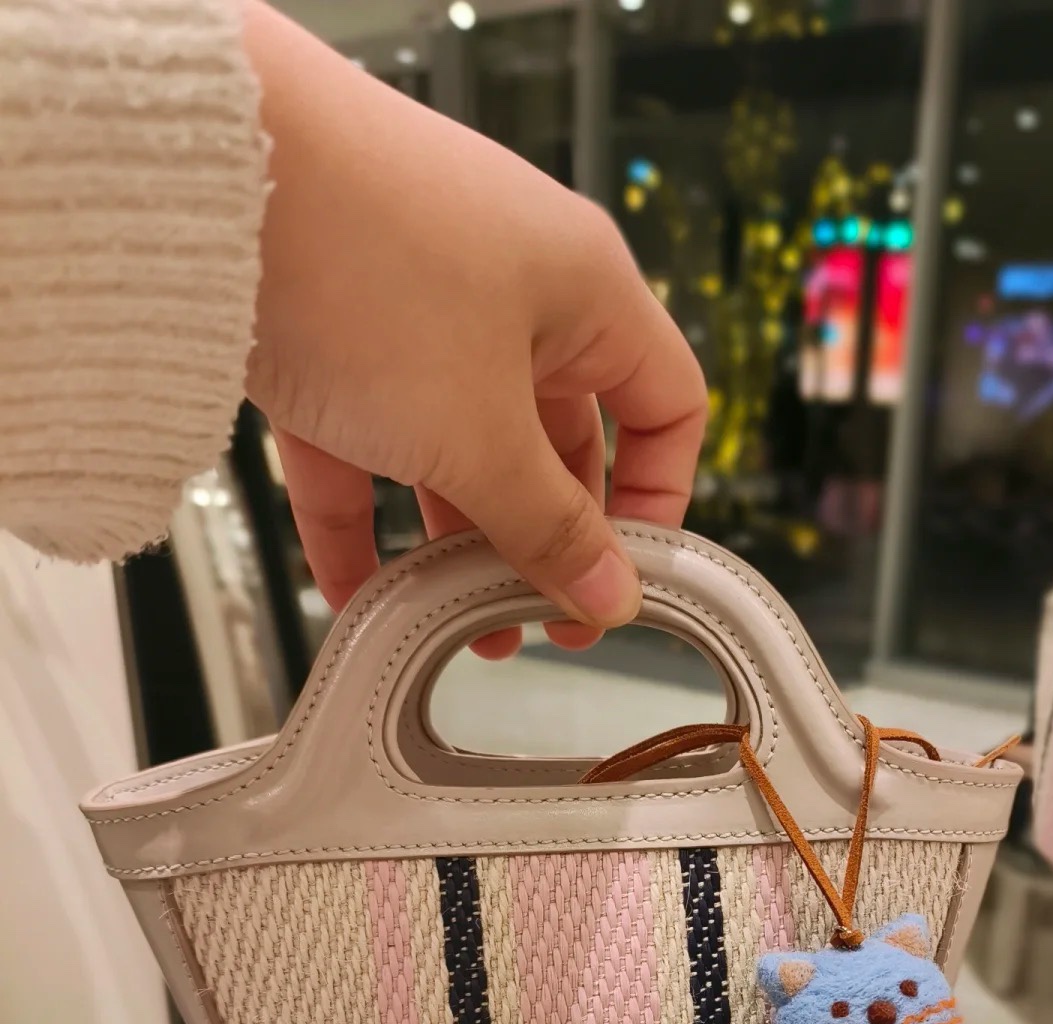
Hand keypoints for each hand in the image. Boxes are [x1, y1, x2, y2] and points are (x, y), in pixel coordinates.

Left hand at [241, 3, 706, 657]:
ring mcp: (415, 310)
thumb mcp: (481, 433)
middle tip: (532, 620)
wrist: (193, 176)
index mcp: (584, 290)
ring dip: (456, 543)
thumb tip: (609, 595)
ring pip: (457, 448)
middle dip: (543, 539)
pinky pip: (364, 446)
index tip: (622, 575)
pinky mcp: (326, 333)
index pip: (665, 405)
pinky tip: (362, 596)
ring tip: (451, 624)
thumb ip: (551, 527)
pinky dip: (365, 521)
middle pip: (555, 441)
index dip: (658, 499)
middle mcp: (510, 292)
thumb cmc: (366, 264)